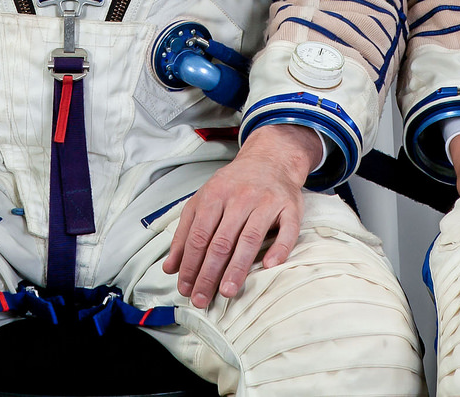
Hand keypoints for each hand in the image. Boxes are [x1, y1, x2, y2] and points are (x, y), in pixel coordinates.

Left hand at [163, 123, 314, 306]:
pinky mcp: (289, 207)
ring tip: (227, 292)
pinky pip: (287, 230)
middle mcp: (240, 198)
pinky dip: (279, 248)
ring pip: (250, 238)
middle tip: (201, 299)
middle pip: (221, 241)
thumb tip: (169, 268)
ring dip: (238, 267)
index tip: (185, 288)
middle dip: (209, 273)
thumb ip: (185, 234)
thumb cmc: (233, 185)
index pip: (199, 236)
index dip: (190, 264)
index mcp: (214, 196)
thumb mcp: (203, 201)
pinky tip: (269, 265)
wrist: (270, 159)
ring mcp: (266, 202)